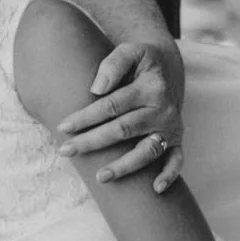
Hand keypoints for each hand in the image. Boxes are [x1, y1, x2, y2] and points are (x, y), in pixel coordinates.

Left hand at [56, 39, 185, 191]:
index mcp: (150, 87)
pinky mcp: (176, 140)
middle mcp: (162, 109)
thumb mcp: (130, 51)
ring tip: (100, 177)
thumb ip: (113, 65)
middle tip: (65, 151)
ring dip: (124, 166)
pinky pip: (176, 160)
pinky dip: (169, 175)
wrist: (167, 69)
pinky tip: (155, 189)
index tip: (62, 127)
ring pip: (147, 151)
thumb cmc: (140, 62)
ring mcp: (170, 127)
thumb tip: (97, 89)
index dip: (86, 117)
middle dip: (92, 142)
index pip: (112, 106)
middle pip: (123, 130)